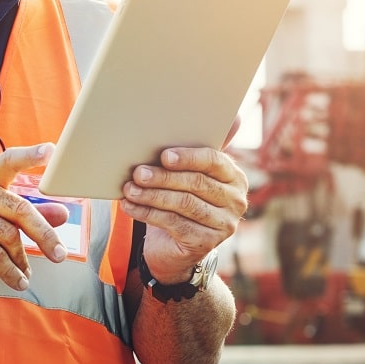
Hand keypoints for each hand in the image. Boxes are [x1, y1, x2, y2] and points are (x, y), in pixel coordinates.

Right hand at [0, 143, 69, 290]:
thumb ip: (23, 213)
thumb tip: (61, 213)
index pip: (8, 161)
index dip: (30, 155)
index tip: (50, 150)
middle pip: (19, 209)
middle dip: (43, 234)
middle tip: (60, 253)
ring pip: (7, 235)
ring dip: (22, 260)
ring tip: (26, 274)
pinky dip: (9, 271)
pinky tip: (16, 280)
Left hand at [120, 146, 248, 283]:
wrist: (175, 244)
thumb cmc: (180, 199)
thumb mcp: (186, 177)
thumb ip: (192, 155)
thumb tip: (221, 119)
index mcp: (234, 177)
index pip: (214, 162)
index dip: (188, 157)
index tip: (164, 156)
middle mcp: (235, 200)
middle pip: (196, 183)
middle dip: (163, 177)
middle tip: (138, 173)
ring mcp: (224, 224)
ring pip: (184, 203)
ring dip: (152, 195)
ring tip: (129, 189)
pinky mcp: (206, 243)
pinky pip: (173, 223)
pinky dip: (147, 213)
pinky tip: (129, 206)